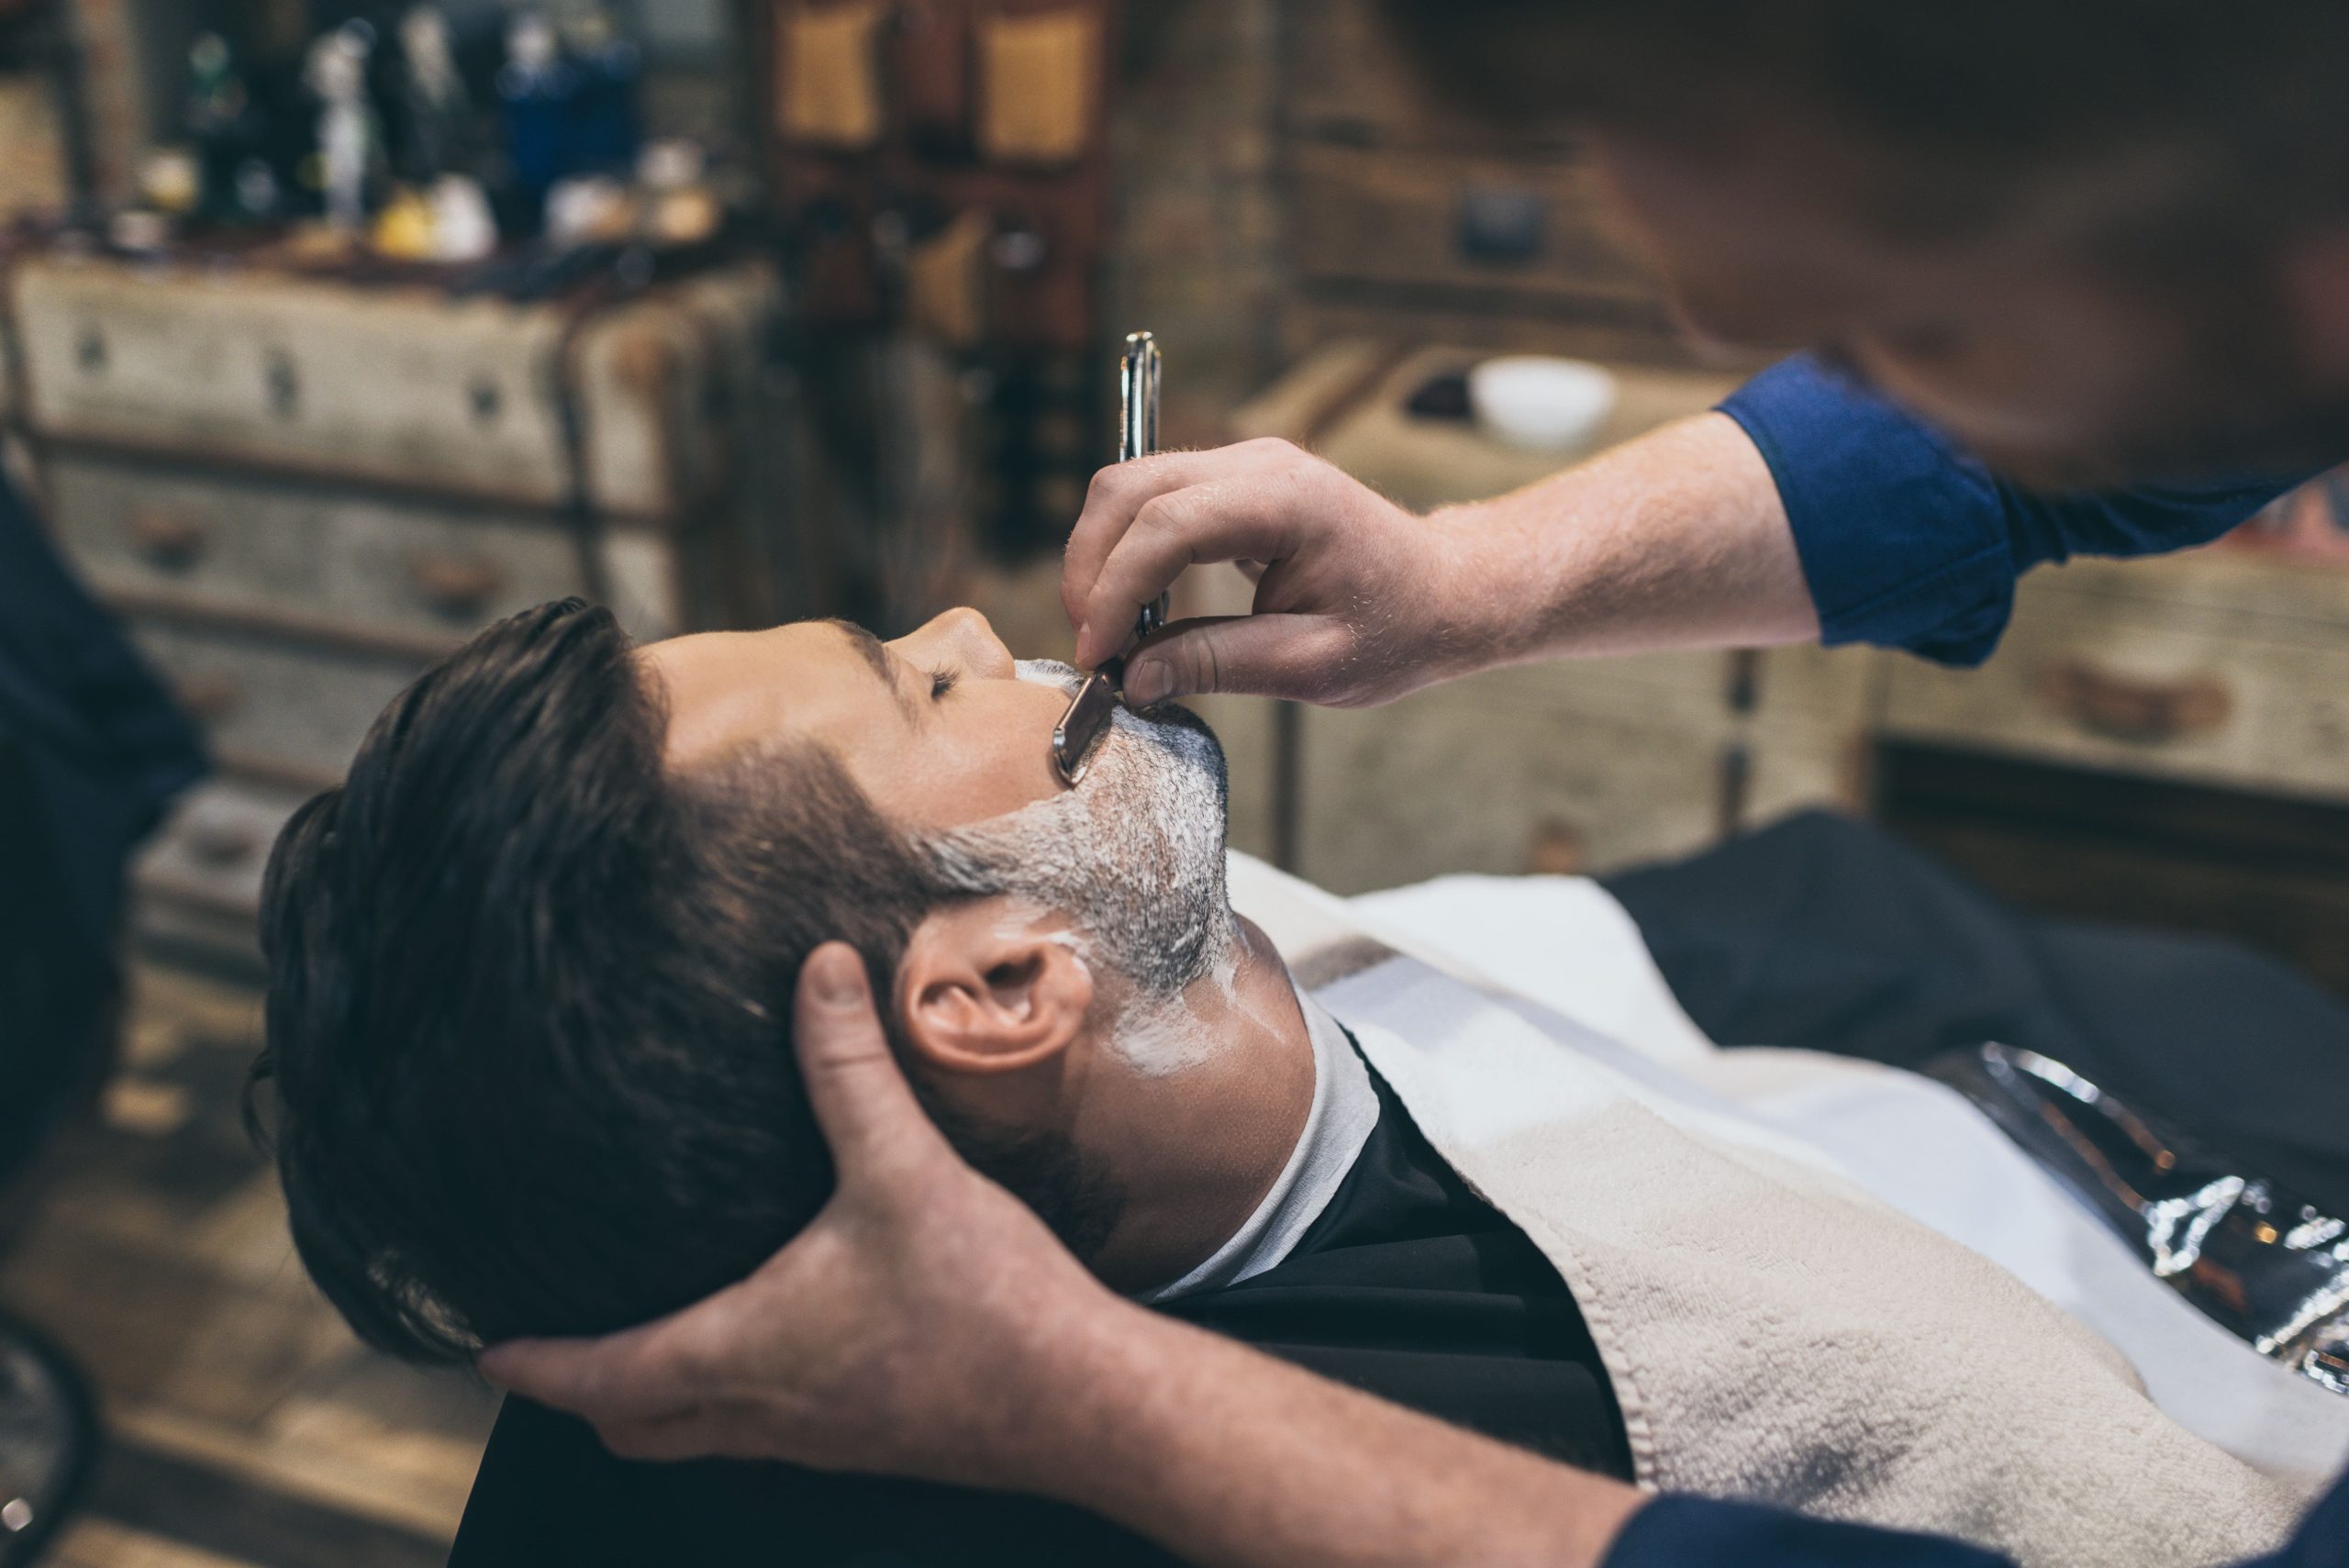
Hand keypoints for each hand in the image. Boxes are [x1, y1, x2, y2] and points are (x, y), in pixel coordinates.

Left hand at [479, 943, 1131, 1488]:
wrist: (1083, 1402)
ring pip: (702, 1436)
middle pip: (637, 1428)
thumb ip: (849, 1068)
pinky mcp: (869, 1442)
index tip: (487, 1349)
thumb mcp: (904, 1167)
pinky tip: (780, 1341)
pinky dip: (735, 1399)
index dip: (537, 1363)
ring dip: (661, 1401)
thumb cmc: (984, 1301)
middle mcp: (764, 1412)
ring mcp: (818, 1439)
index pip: (601, 1378)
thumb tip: (818, 970)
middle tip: (560, 1348)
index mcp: (742, 1351)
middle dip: (588, 1394)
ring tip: (652, 1339)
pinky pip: (768, 1432)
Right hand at [1063, 438, 1485, 707]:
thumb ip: (1220, 665)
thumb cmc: (1396, 628)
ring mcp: (1243, 461)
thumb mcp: (1313, 666)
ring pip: (1128, 487)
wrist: (1444, 590)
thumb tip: (1135, 678)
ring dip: (1101, 557)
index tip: (1097, 654)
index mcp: (1288, 501)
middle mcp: (1258, 463)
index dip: (1116, 590)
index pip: (1167, 526)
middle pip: (1128, 490)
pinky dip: (1125, 548)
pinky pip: (1151, 499)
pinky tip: (1134, 607)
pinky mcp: (1232, 480)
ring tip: (1109, 632)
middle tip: (1092, 647)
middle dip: (1092, 568)